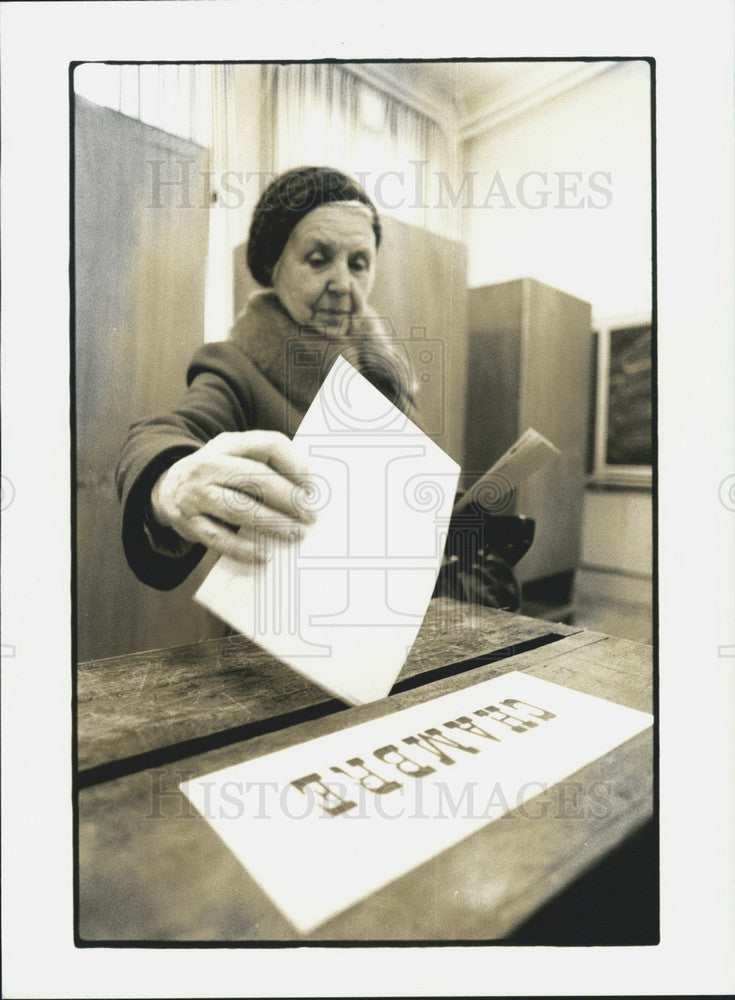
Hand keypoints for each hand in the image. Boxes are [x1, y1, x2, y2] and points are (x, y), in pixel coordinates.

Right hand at [149, 431, 316, 563]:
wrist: (167, 487)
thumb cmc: (218, 474)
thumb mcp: (235, 456)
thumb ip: (266, 465)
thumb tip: (307, 491)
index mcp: (228, 444)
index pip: (268, 445)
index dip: (295, 466)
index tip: (312, 488)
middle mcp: (209, 465)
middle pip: (256, 477)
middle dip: (288, 498)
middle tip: (309, 515)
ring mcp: (196, 494)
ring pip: (239, 508)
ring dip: (272, 523)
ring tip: (295, 534)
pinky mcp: (188, 522)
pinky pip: (219, 538)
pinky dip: (244, 549)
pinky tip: (264, 554)